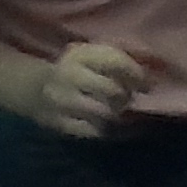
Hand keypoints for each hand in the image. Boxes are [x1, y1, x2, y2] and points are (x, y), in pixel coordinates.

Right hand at [27, 40, 149, 139]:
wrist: (34, 89)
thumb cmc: (74, 70)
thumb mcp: (90, 56)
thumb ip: (116, 60)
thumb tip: (151, 73)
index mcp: (79, 54)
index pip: (114, 62)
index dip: (135, 74)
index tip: (145, 84)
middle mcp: (69, 75)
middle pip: (112, 90)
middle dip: (125, 97)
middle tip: (127, 99)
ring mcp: (63, 101)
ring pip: (104, 113)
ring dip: (117, 114)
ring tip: (117, 111)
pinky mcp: (60, 123)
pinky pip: (94, 131)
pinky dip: (107, 130)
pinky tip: (109, 125)